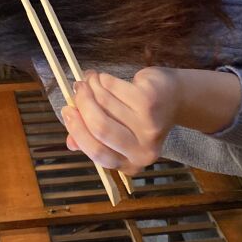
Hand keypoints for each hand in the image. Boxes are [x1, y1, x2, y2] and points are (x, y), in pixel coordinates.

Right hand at [61, 68, 180, 174]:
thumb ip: (94, 140)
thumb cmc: (141, 117)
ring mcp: (148, 126)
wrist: (175, 99)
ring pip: (105, 103)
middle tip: (76, 89)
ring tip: (90, 79)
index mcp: (131, 164)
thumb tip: (70, 142)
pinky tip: (103, 77)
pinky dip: (104, 79)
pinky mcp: (149, 102)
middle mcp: (142, 150)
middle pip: (100, 127)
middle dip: (82, 104)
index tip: (66, 111)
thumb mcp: (119, 135)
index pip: (96, 152)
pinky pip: (114, 87)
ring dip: (92, 87)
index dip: (77, 130)